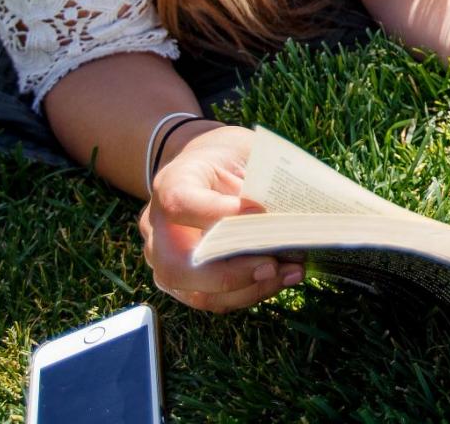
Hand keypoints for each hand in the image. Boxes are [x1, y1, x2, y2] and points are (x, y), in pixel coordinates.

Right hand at [137, 122, 303, 312]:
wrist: (206, 167)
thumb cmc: (228, 157)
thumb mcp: (244, 150)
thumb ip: (260, 177)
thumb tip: (290, 213)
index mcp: (171, 184)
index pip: (180, 204)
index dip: (216, 213)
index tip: (258, 212)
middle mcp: (158, 228)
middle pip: (178, 266)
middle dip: (229, 274)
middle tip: (272, 265)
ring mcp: (166, 259)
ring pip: (198, 292)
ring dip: (249, 289)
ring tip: (291, 272)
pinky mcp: (185, 282)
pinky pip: (214, 299)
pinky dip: (250, 292)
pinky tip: (281, 277)